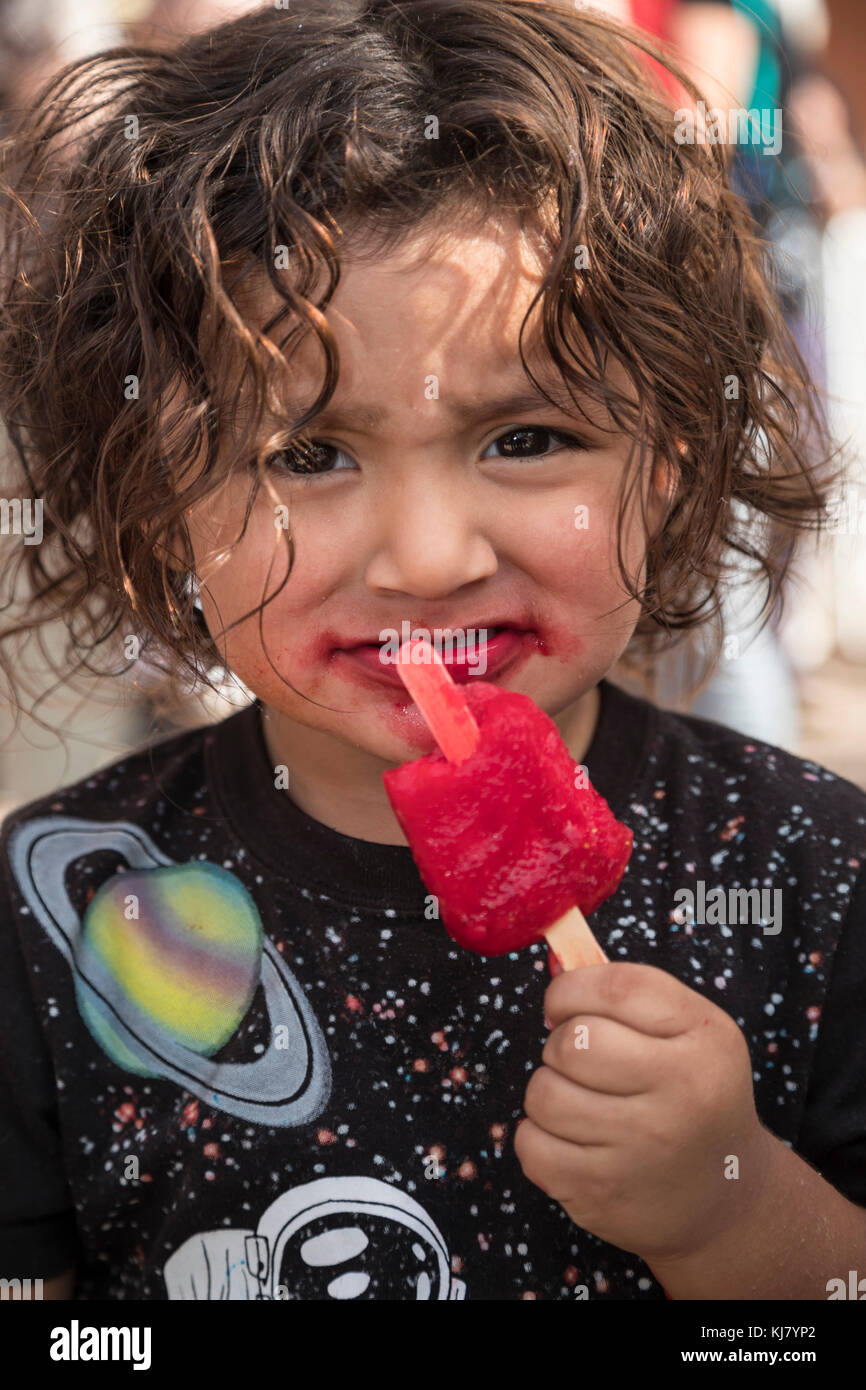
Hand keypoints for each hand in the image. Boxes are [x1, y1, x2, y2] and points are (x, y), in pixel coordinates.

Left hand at [513, 961, 773, 1265]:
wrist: (724, 1193)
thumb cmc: (692, 1091)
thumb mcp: (689, 1031)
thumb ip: (629, 994)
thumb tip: (555, 966)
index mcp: (705, 1038)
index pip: (616, 987)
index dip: (571, 988)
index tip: (564, 1004)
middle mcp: (682, 1094)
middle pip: (573, 1042)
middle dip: (559, 1044)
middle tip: (579, 1061)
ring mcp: (643, 1150)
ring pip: (544, 1094)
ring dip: (548, 1092)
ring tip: (579, 1103)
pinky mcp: (606, 1195)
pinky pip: (531, 1146)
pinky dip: (538, 1139)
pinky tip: (572, 1142)